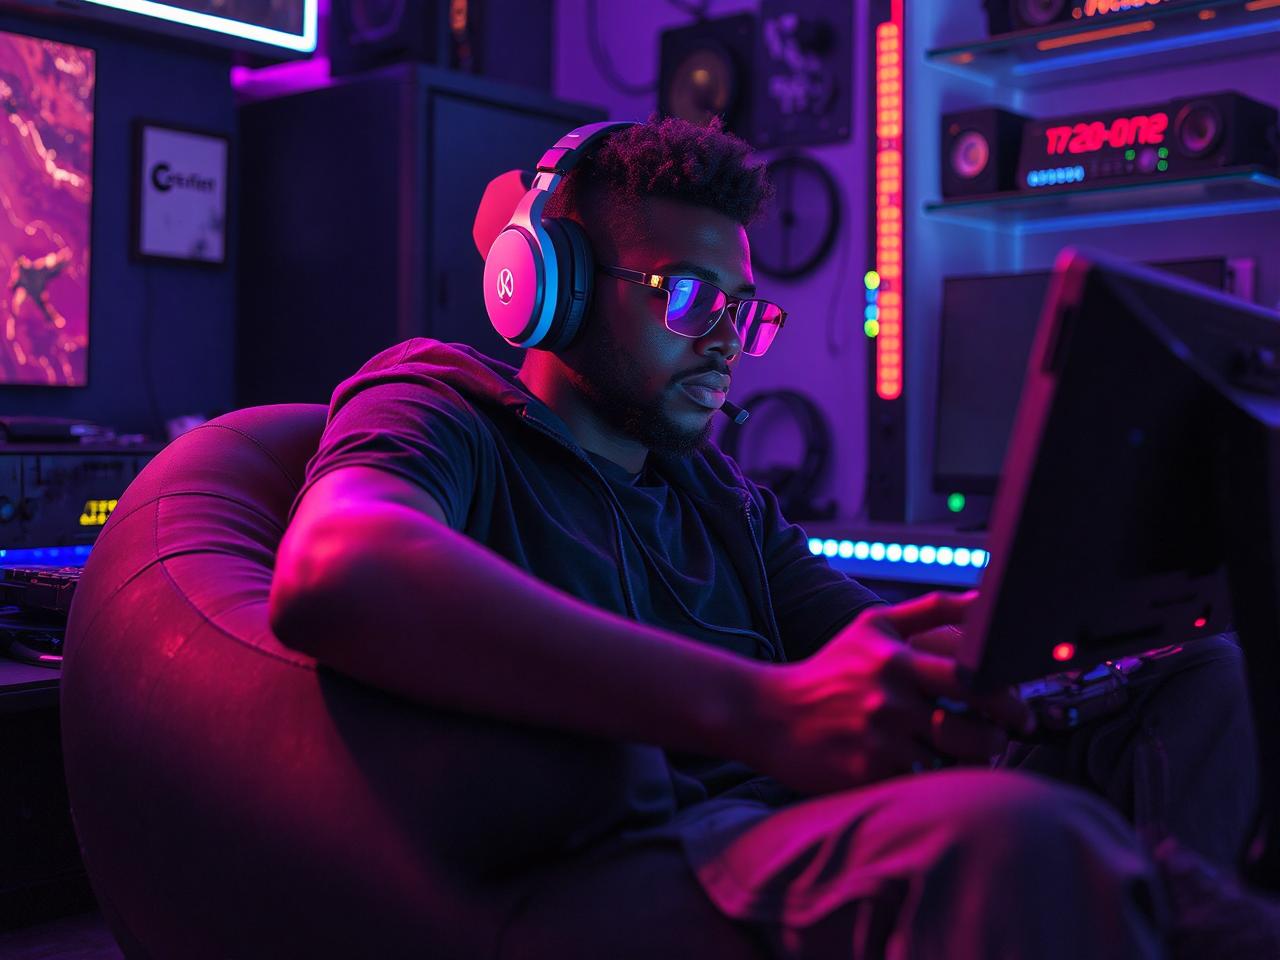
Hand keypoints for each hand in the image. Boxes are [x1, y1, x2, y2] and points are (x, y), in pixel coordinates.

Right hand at [747, 591, 1033, 795]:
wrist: (769, 714)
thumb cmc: (830, 669)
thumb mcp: (873, 626)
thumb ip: (932, 610)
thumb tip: (983, 599)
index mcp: (896, 662)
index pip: (971, 680)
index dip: (1006, 698)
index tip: (1017, 708)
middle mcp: (889, 703)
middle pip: (973, 731)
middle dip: (998, 737)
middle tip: (1001, 734)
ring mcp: (880, 742)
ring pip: (953, 764)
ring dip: (971, 762)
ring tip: (970, 752)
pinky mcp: (868, 775)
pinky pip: (924, 784)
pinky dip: (936, 779)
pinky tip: (934, 768)